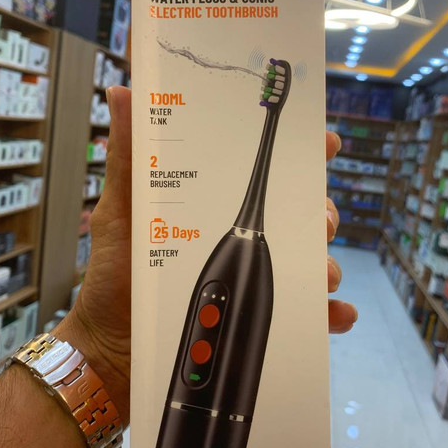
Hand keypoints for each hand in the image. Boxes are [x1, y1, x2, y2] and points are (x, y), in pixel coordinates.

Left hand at [55, 89, 356, 424]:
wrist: (114, 353)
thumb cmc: (114, 284)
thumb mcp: (119, 217)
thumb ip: (128, 159)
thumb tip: (123, 94)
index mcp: (213, 212)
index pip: (261, 178)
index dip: (299, 157)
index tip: (323, 144)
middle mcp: (237, 243)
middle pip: (300, 217)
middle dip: (320, 215)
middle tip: (318, 224)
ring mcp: (249, 282)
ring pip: (310, 263)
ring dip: (325, 265)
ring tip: (320, 276)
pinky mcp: (255, 319)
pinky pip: (305, 315)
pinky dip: (328, 314)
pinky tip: (334, 314)